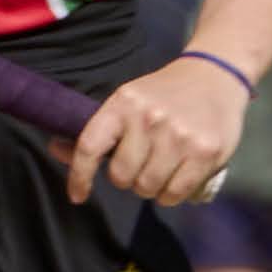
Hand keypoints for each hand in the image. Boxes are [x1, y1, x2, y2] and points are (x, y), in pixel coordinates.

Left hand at [67, 55, 249, 206]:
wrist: (215, 75)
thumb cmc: (162, 95)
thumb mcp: (126, 102)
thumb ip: (95, 131)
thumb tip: (56, 150)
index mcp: (123, 103)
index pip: (89, 147)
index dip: (79, 177)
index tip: (77, 195)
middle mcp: (150, 118)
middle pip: (121, 177)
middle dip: (126, 179)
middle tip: (140, 163)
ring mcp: (179, 135)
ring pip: (148, 188)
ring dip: (150, 186)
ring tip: (161, 166)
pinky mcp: (205, 151)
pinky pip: (175, 193)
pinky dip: (171, 194)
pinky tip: (177, 175)